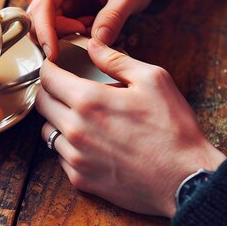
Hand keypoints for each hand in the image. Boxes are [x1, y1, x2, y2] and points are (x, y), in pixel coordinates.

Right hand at [28, 0, 159, 59]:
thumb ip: (113, 18)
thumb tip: (96, 44)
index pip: (43, 4)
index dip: (44, 30)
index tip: (53, 53)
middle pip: (40, 18)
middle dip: (58, 35)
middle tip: (85, 35)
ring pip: (48, 27)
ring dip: (67, 36)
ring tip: (93, 27)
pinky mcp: (66, 9)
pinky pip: (61, 30)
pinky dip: (74, 36)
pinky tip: (93, 28)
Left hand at [36, 38, 225, 216]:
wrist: (184, 180)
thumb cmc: (173, 129)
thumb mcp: (152, 80)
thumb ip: (116, 60)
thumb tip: (93, 45)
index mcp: (89, 101)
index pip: (48, 78)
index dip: (48, 67)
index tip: (54, 65)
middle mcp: (75, 129)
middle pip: (41, 104)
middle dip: (50, 91)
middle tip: (66, 88)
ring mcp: (75, 157)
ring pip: (47, 131)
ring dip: (58, 120)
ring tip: (81, 117)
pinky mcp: (80, 179)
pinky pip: (60, 156)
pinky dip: (69, 146)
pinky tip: (91, 142)